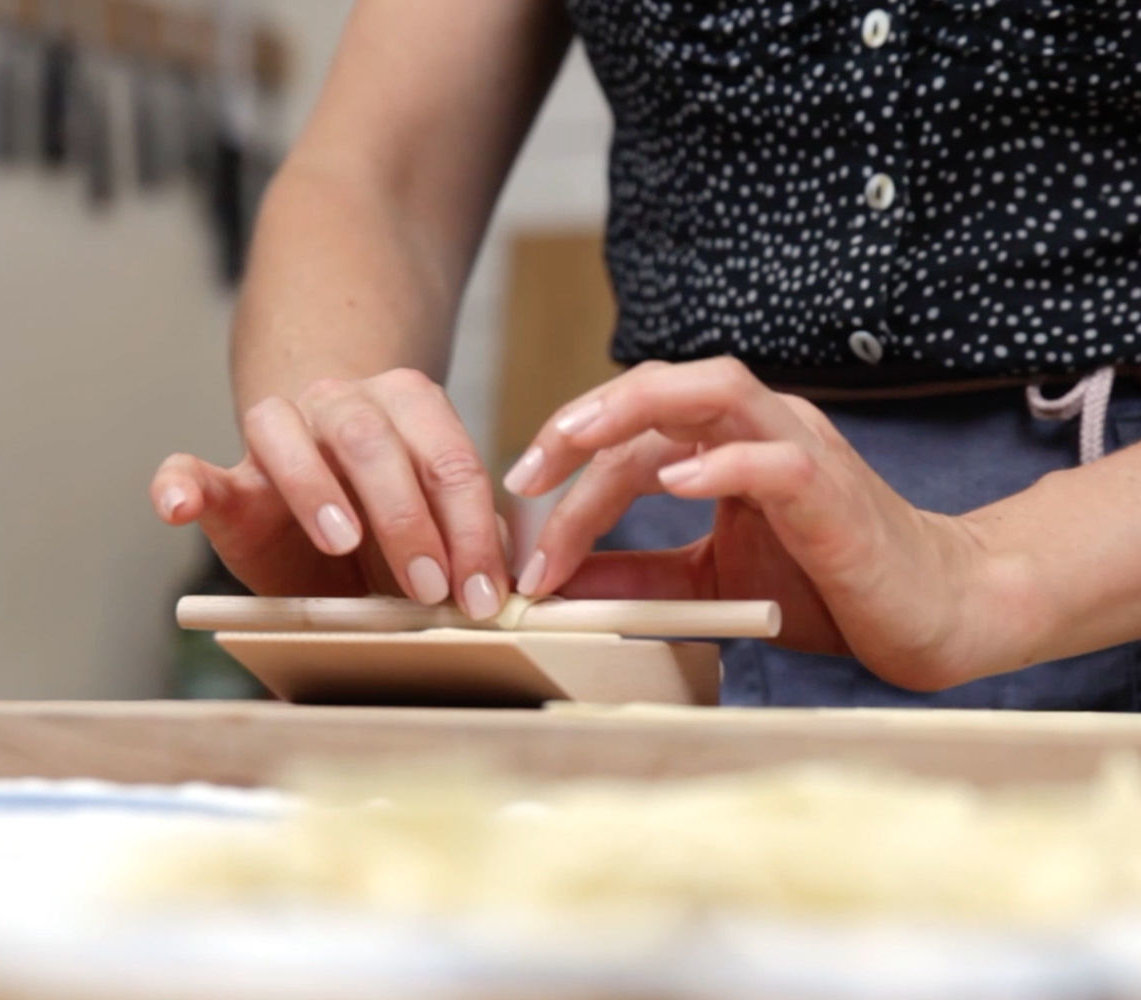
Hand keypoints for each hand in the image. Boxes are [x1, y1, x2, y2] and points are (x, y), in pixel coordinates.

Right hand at [150, 369, 510, 618]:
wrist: (326, 513)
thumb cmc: (395, 527)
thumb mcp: (441, 534)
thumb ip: (471, 549)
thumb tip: (517, 596)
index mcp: (411, 408)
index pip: (449, 461)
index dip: (471, 530)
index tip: (482, 594)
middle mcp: (343, 405)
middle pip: (373, 441)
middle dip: (407, 518)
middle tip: (428, 589)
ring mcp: (279, 433)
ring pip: (286, 433)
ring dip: (315, 489)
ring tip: (341, 541)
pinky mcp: (225, 480)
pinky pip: (189, 468)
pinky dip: (180, 484)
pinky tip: (178, 507)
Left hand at [504, 359, 1028, 690]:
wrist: (929, 611)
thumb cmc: (827, 585)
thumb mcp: (710, 579)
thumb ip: (641, 574)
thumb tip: (560, 585)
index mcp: (731, 441)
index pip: (636, 431)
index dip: (573, 462)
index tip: (524, 513)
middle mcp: (762, 427)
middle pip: (660, 390)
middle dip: (582, 422)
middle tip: (525, 474)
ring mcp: (802, 449)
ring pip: (714, 392)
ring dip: (635, 410)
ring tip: (575, 443)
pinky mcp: (833, 493)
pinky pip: (774, 458)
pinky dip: (722, 464)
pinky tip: (677, 483)